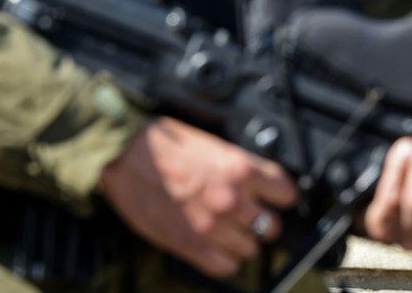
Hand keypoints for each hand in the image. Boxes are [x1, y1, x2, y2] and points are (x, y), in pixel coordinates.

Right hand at [100, 117, 298, 278]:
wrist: (125, 157)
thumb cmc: (165, 145)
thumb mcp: (213, 144)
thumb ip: (239, 167)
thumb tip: (259, 183)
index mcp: (241, 169)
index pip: (286, 193)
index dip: (281, 197)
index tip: (277, 198)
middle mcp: (232, 200)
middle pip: (270, 226)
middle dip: (263, 222)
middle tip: (250, 218)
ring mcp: (212, 226)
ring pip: (250, 250)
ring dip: (242, 243)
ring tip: (229, 233)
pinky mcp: (191, 245)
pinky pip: (225, 267)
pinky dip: (224, 261)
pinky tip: (216, 249)